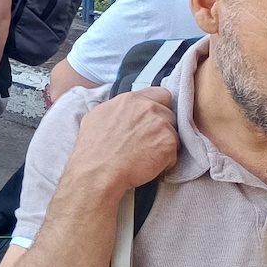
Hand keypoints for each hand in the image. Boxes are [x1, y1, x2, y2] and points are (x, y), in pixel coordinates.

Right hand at [63, 87, 177, 195]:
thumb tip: (122, 111)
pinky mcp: (169, 143)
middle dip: (162, 126)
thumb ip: (116, 109)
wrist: (97, 172)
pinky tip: (149, 165)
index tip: (152, 119)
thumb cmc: (92, 150)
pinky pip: (174, 151)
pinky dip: (165, 161)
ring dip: (164, 143)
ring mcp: (161, 125)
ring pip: (173, 132)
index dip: (159, 107)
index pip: (160, 94)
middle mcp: (148, 108)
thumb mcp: (96, 117)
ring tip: (147, 155)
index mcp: (131, 99)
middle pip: (169, 113)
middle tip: (149, 140)